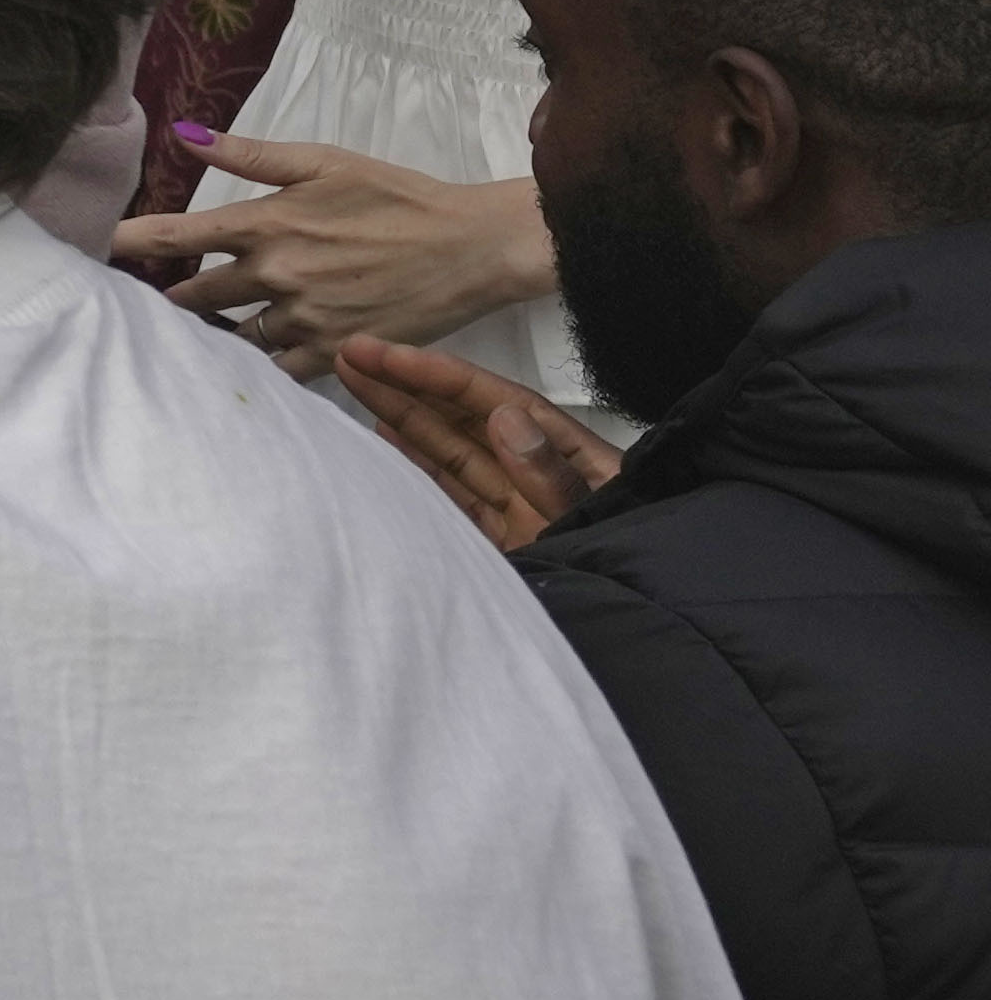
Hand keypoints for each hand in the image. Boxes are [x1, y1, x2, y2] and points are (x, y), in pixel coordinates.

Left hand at [105, 138, 549, 368]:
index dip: (129, 243)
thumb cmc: (397, 196)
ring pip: (236, 338)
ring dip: (212, 337)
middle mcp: (278, 274)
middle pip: (196, 297)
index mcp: (268, 223)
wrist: (471, 247)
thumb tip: (184, 136)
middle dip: (170, 299)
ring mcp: (307, 319)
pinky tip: (247, 365)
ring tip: (189, 337)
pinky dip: (262, 367)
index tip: (90, 250)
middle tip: (142, 303)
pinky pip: (282, 370)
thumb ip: (250, 155)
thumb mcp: (324, 161)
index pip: (177, 236)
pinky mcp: (339, 353)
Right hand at [334, 335, 616, 553]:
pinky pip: (452, 496)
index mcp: (570, 458)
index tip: (384, 355)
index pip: (494, 402)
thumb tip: (504, 417)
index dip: (436, 375)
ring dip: (404, 417)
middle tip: (353, 354)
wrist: (646, 646)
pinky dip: (417, 468)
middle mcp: (538, 474)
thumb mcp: (598, 520)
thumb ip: (553, 477)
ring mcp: (518, 508)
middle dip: (409, 384)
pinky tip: (388, 445)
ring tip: (356, 383)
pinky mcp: (503, 542)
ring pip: (451, 452)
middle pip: (465, 419)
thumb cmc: (635, 570)